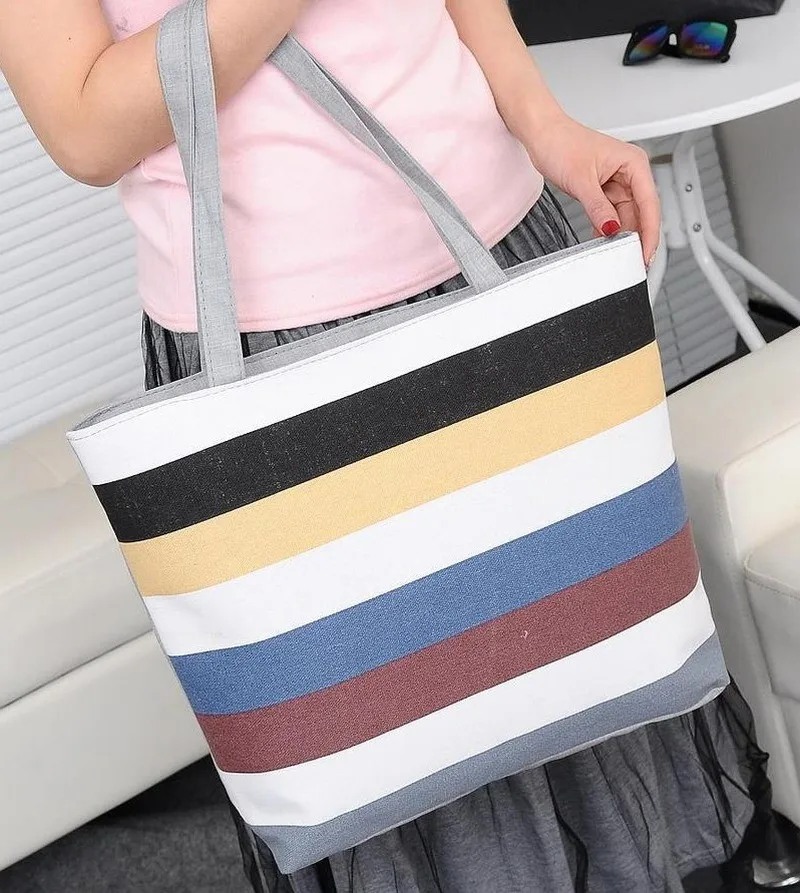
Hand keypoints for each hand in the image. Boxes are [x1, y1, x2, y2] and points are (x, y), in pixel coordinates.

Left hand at [526, 113, 660, 265]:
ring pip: (626, 216)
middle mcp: (630, 172)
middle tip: (633, 261)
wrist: (541, 134)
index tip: (646, 254)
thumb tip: (612, 230)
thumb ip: (599, 208)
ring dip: (621, 235)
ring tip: (616, 254)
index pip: (650, 204)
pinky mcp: (604, 190)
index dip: (650, 232)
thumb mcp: (581, 181)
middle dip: (637, 237)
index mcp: (634, 163)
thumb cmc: (561, 143)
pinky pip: (611, 215)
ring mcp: (617, 182)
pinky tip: (603, 242)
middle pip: (641, 213)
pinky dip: (607, 229)